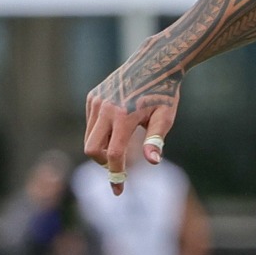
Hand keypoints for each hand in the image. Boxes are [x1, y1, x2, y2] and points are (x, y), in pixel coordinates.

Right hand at [84, 60, 179, 195]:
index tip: (118, 191)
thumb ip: (156, 140)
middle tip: (119, 165)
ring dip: (102, 148)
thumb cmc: (164, 93)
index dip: (116, 175)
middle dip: (103, 163)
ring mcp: (97, 101)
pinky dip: (100, 133)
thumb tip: (152, 162)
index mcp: (125, 116)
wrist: (154, 63)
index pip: (113, 154)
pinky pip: (91, 124)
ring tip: (121, 145)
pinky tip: (118, 127)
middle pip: (92, 149)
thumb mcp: (166, 117)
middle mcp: (106, 108)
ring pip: (89, 138)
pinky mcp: (93, 97)